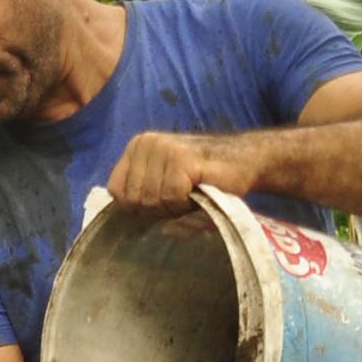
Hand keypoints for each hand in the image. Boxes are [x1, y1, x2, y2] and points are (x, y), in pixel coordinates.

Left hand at [105, 128, 257, 212]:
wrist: (244, 163)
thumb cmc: (204, 179)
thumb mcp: (165, 186)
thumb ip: (143, 197)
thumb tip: (126, 218)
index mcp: (137, 147)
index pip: (117, 191)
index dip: (140, 207)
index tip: (164, 200)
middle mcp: (146, 143)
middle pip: (134, 200)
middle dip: (159, 209)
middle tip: (183, 197)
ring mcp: (162, 148)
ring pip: (152, 200)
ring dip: (175, 207)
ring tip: (192, 192)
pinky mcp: (180, 159)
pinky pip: (171, 197)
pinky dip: (186, 203)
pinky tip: (200, 190)